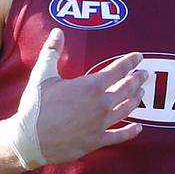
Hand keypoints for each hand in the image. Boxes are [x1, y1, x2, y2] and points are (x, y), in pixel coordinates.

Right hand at [10, 28, 147, 168]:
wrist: (29, 139)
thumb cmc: (36, 106)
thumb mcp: (42, 75)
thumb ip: (51, 51)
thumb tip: (57, 32)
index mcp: (90, 86)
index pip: (118, 69)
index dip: (130, 62)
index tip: (138, 57)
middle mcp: (101, 104)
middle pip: (127, 89)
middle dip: (137, 79)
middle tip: (145, 74)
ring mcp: (101, 124)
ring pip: (127, 109)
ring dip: (136, 100)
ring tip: (141, 93)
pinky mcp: (96, 141)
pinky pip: (120, 136)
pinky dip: (131, 131)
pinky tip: (139, 127)